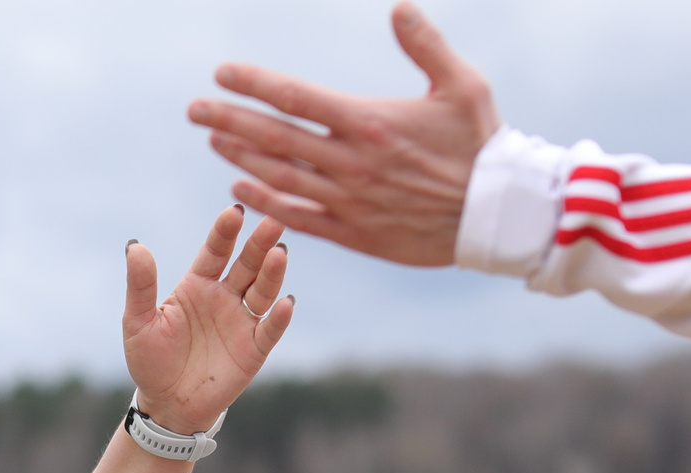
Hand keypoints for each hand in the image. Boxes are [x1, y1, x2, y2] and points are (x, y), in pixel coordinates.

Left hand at [122, 206, 293, 435]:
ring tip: (279, 252)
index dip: (224, 233)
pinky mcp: (254, 349)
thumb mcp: (138, 322)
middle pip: (247, 265)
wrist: (165, 404)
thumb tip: (136, 246)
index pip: (215, 252)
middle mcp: (224, 297)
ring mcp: (241, 321)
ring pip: (263, 291)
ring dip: (272, 273)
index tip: (234, 212)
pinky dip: (279, 318)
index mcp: (197, 285)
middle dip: (259, 244)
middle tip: (273, 221)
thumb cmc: (150, 360)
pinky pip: (269, 330)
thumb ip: (141, 286)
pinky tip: (286, 303)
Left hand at [189, 2, 498, 267]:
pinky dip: (264, 202)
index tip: (221, 74)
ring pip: (279, 176)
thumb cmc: (482, 144)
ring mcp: (347, 200)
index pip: (297, 98)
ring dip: (241, 156)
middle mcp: (351, 162)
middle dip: (229, 120)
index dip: (255, 85)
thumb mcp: (463, 85)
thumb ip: (426, 45)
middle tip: (194, 109)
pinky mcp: (352, 233)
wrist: (497, 215)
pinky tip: (240, 187)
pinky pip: (296, 217)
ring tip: (214, 138)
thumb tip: (399, 5)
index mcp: (370, 122)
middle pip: (275, 136)